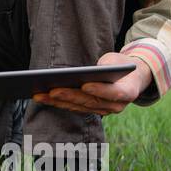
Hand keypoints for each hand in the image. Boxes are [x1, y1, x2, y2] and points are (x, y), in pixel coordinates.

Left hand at [31, 52, 151, 114]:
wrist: (130, 78)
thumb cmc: (120, 64)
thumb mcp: (116, 59)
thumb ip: (106, 65)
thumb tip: (88, 72)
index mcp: (128, 91)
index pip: (114, 93)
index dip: (99, 90)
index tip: (84, 85)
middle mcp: (117, 106)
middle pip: (91, 101)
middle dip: (70, 96)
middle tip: (52, 90)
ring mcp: (104, 110)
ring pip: (79, 107)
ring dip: (58, 102)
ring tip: (40, 94)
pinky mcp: (92, 111)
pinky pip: (74, 108)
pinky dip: (58, 103)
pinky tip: (43, 97)